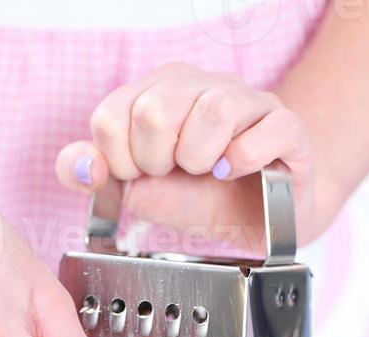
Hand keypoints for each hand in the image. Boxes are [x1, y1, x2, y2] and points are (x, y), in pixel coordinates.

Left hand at [56, 62, 317, 252]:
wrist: (262, 218)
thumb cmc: (202, 199)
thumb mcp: (143, 192)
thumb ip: (100, 176)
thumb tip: (82, 168)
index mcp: (158, 93)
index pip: (112, 117)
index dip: (121, 163)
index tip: (142, 176)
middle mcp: (201, 86)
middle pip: (156, 111)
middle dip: (159, 162)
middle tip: (177, 175)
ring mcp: (247, 102)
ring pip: (213, 111)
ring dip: (201, 160)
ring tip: (207, 174)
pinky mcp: (286, 125)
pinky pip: (266, 128)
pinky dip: (244, 158)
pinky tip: (235, 172)